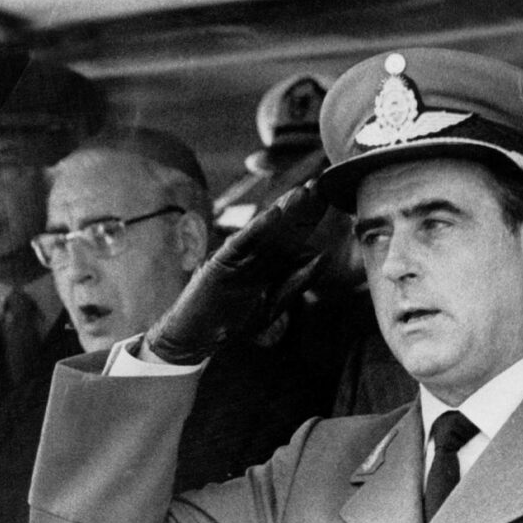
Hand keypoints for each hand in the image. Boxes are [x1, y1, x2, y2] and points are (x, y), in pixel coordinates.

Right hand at [144, 182, 330, 364]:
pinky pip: (241, 244)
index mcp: (267, 266)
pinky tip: (273, 213)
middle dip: (301, 208)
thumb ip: (295, 283)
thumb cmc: (230, 325)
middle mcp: (253, 258)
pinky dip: (256, 229)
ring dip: (283, 211)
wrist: (194, 339)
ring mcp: (236, 259)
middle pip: (281, 229)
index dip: (310, 217)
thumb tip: (321, 256)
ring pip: (264, 232)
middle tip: (320, 183)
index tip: (328, 197)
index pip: (293, 237)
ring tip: (302, 192)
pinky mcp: (220, 264)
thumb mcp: (271, 306)